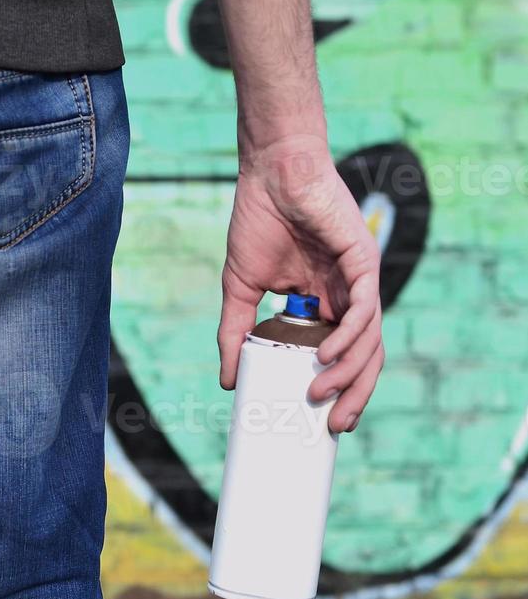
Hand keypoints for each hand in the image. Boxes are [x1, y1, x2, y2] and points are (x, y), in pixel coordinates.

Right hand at [217, 134, 383, 432]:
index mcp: (325, 302)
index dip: (340, 389)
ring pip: (370, 339)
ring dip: (349, 371)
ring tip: (321, 393)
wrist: (270, 172)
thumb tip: (228, 380)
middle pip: (365, 356)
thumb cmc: (258, 220)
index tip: (323, 422)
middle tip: (334, 425)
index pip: (343, 356)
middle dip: (354, 394)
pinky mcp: (363, 259)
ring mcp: (359, 278)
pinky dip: (351, 335)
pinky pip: (366, 307)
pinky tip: (329, 355)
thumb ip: (236, 331)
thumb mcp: (241, 287)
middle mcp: (348, 295)